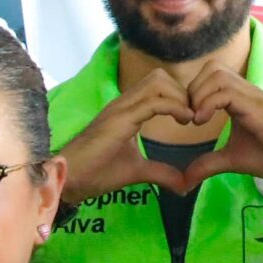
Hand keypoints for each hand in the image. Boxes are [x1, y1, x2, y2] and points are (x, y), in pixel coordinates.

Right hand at [57, 68, 193, 197]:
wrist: (70, 180)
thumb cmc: (96, 173)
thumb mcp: (136, 171)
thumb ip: (160, 173)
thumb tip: (184, 186)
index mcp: (127, 110)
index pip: (157, 86)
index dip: (179, 97)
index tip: (190, 119)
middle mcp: (123, 103)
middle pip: (160, 77)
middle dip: (182, 93)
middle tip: (192, 117)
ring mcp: (120, 108)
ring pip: (158, 82)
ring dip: (179, 97)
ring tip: (188, 119)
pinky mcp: (120, 119)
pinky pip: (153, 102)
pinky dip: (175, 108)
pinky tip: (185, 122)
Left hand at [176, 64, 262, 190]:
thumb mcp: (232, 160)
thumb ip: (208, 164)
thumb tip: (185, 181)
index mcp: (238, 99)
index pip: (210, 76)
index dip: (192, 93)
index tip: (187, 120)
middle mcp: (245, 91)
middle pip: (211, 68)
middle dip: (192, 90)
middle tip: (189, 118)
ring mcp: (251, 95)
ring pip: (216, 74)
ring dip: (199, 95)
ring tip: (196, 120)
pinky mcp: (256, 105)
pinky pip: (226, 91)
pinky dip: (207, 104)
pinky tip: (202, 122)